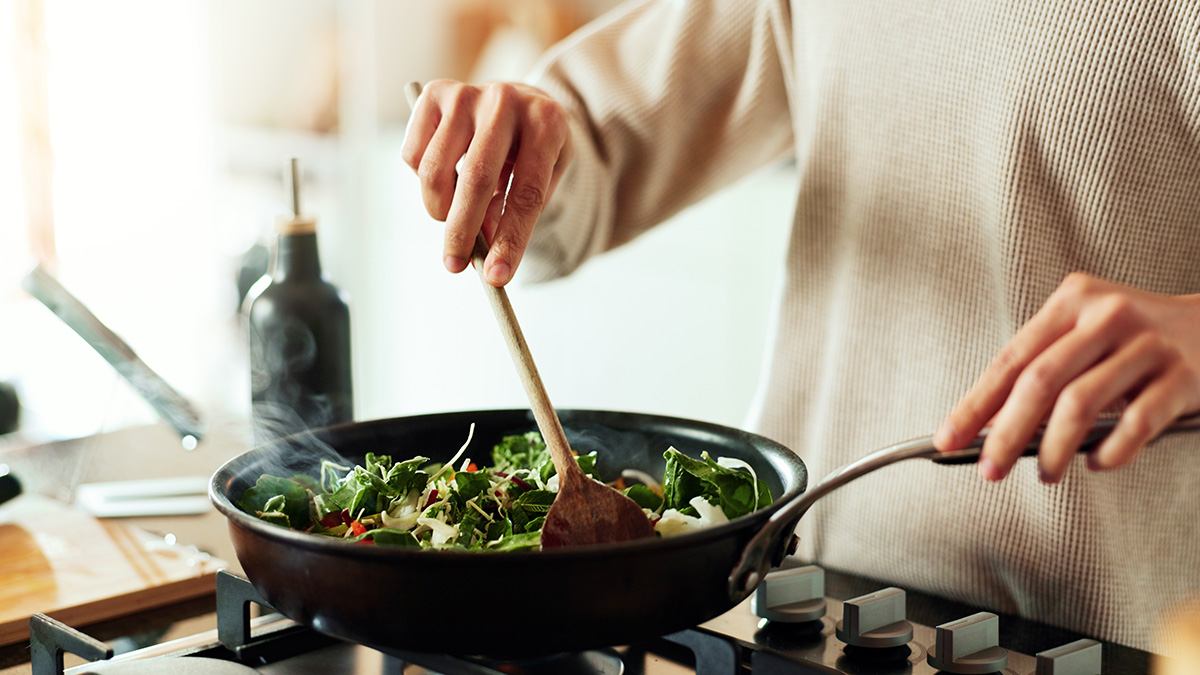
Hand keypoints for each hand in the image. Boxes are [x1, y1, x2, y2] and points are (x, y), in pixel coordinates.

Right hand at [402, 80, 573, 285]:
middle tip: (455, 266)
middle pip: (477, 179)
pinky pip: (413, 155)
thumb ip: (515, 213)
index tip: (496, 277)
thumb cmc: (534, 150)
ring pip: (435, 170)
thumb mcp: (542, 180)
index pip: (527, 193)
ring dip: (438, 209)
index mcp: (547, 123)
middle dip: (462, 231)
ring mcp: (467, 93)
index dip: (511, 240)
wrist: (522, 100)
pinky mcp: (434, 93)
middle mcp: (506, 101)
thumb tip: (481, 249)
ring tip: (451, 217)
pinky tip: (444, 178)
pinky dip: (422, 181)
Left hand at [934, 272, 1199, 482]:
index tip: (949, 437)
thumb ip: (1043, 370)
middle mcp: (1108, 315)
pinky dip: (1109, 453)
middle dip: (1006, 433)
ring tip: (1046, 473)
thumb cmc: (1138, 339)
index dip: (976, 403)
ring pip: (1081, 404)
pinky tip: (1097, 462)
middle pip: (1039, 381)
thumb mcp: (1086, 334)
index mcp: (1072, 301)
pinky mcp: (1184, 376)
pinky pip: (1136, 424)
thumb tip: (990, 426)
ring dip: (1054, 449)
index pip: (1011, 359)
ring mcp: (1149, 344)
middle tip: (989, 468)